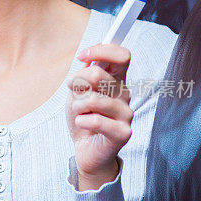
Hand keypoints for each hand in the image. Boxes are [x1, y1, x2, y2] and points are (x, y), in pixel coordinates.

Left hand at [65, 43, 132, 185]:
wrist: (85, 149)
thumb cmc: (83, 117)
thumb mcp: (77, 93)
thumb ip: (83, 76)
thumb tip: (88, 61)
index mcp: (116, 80)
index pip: (121, 56)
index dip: (101, 51)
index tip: (81, 56)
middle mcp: (125, 94)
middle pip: (98, 75)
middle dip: (77, 83)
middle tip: (74, 94)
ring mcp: (127, 113)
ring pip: (93, 99)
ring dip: (77, 106)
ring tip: (79, 113)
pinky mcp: (124, 132)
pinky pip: (95, 120)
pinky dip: (81, 121)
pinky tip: (83, 125)